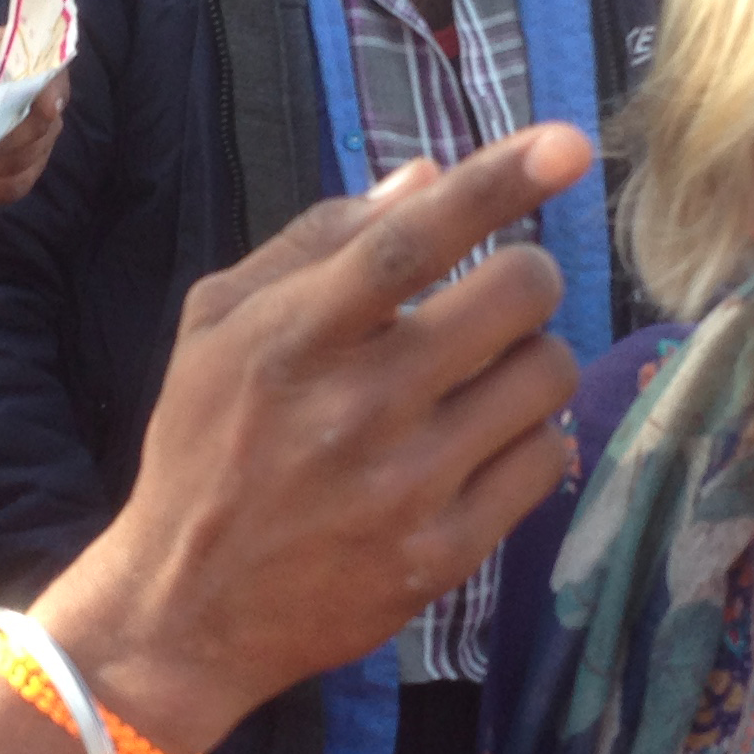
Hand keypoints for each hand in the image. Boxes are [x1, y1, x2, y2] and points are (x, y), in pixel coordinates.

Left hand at [0, 27, 69, 205]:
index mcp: (14, 60)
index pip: (51, 71)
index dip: (54, 90)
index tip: (44, 108)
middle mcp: (33, 99)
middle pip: (45, 126)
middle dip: (7, 139)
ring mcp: (30, 137)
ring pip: (30, 160)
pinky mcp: (18, 169)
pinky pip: (15, 186)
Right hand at [33, 124, 592, 753]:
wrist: (187, 608)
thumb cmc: (204, 447)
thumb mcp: (219, 325)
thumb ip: (317, 241)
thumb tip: (427, 177)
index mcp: (292, 338)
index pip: (412, 242)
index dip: (498, 182)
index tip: (566, 145)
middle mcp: (354, 407)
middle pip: (514, 297)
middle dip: (527, 275)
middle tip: (500, 294)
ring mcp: (406, 487)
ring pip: (547, 375)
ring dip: (531, 359)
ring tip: (483, 378)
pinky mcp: (443, 554)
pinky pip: (547, 461)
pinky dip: (530, 439)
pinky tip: (481, 445)